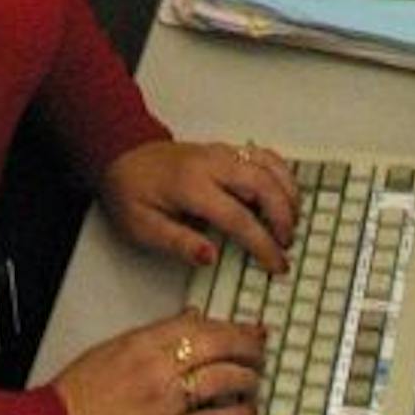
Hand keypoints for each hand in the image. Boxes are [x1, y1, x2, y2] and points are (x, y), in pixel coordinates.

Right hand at [53, 307, 267, 414]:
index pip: (199, 325)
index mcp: (142, 344)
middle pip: (217, 348)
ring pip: (220, 382)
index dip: (231, 326)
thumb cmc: (79, 394)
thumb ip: (155, 333)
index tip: (248, 328)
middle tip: (261, 351)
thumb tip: (190, 319)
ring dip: (246, 380)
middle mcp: (156, 370)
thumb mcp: (113, 349)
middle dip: (248, 347)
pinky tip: (248, 414)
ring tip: (255, 382)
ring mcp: (163, 405)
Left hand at [99, 137, 299, 275]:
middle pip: (263, 185)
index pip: (238, 217)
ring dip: (287, 194)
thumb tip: (211, 257)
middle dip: (283, 217)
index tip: (276, 264)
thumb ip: (178, 242)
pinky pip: (263, 154)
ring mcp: (221, 153)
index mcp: (190, 186)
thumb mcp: (142, 227)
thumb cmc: (131, 192)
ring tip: (292, 223)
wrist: (122, 155)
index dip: (262, 244)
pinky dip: (281, 173)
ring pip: (268, 165)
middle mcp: (211, 164)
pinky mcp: (225, 150)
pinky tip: (285, 194)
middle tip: (287, 245)